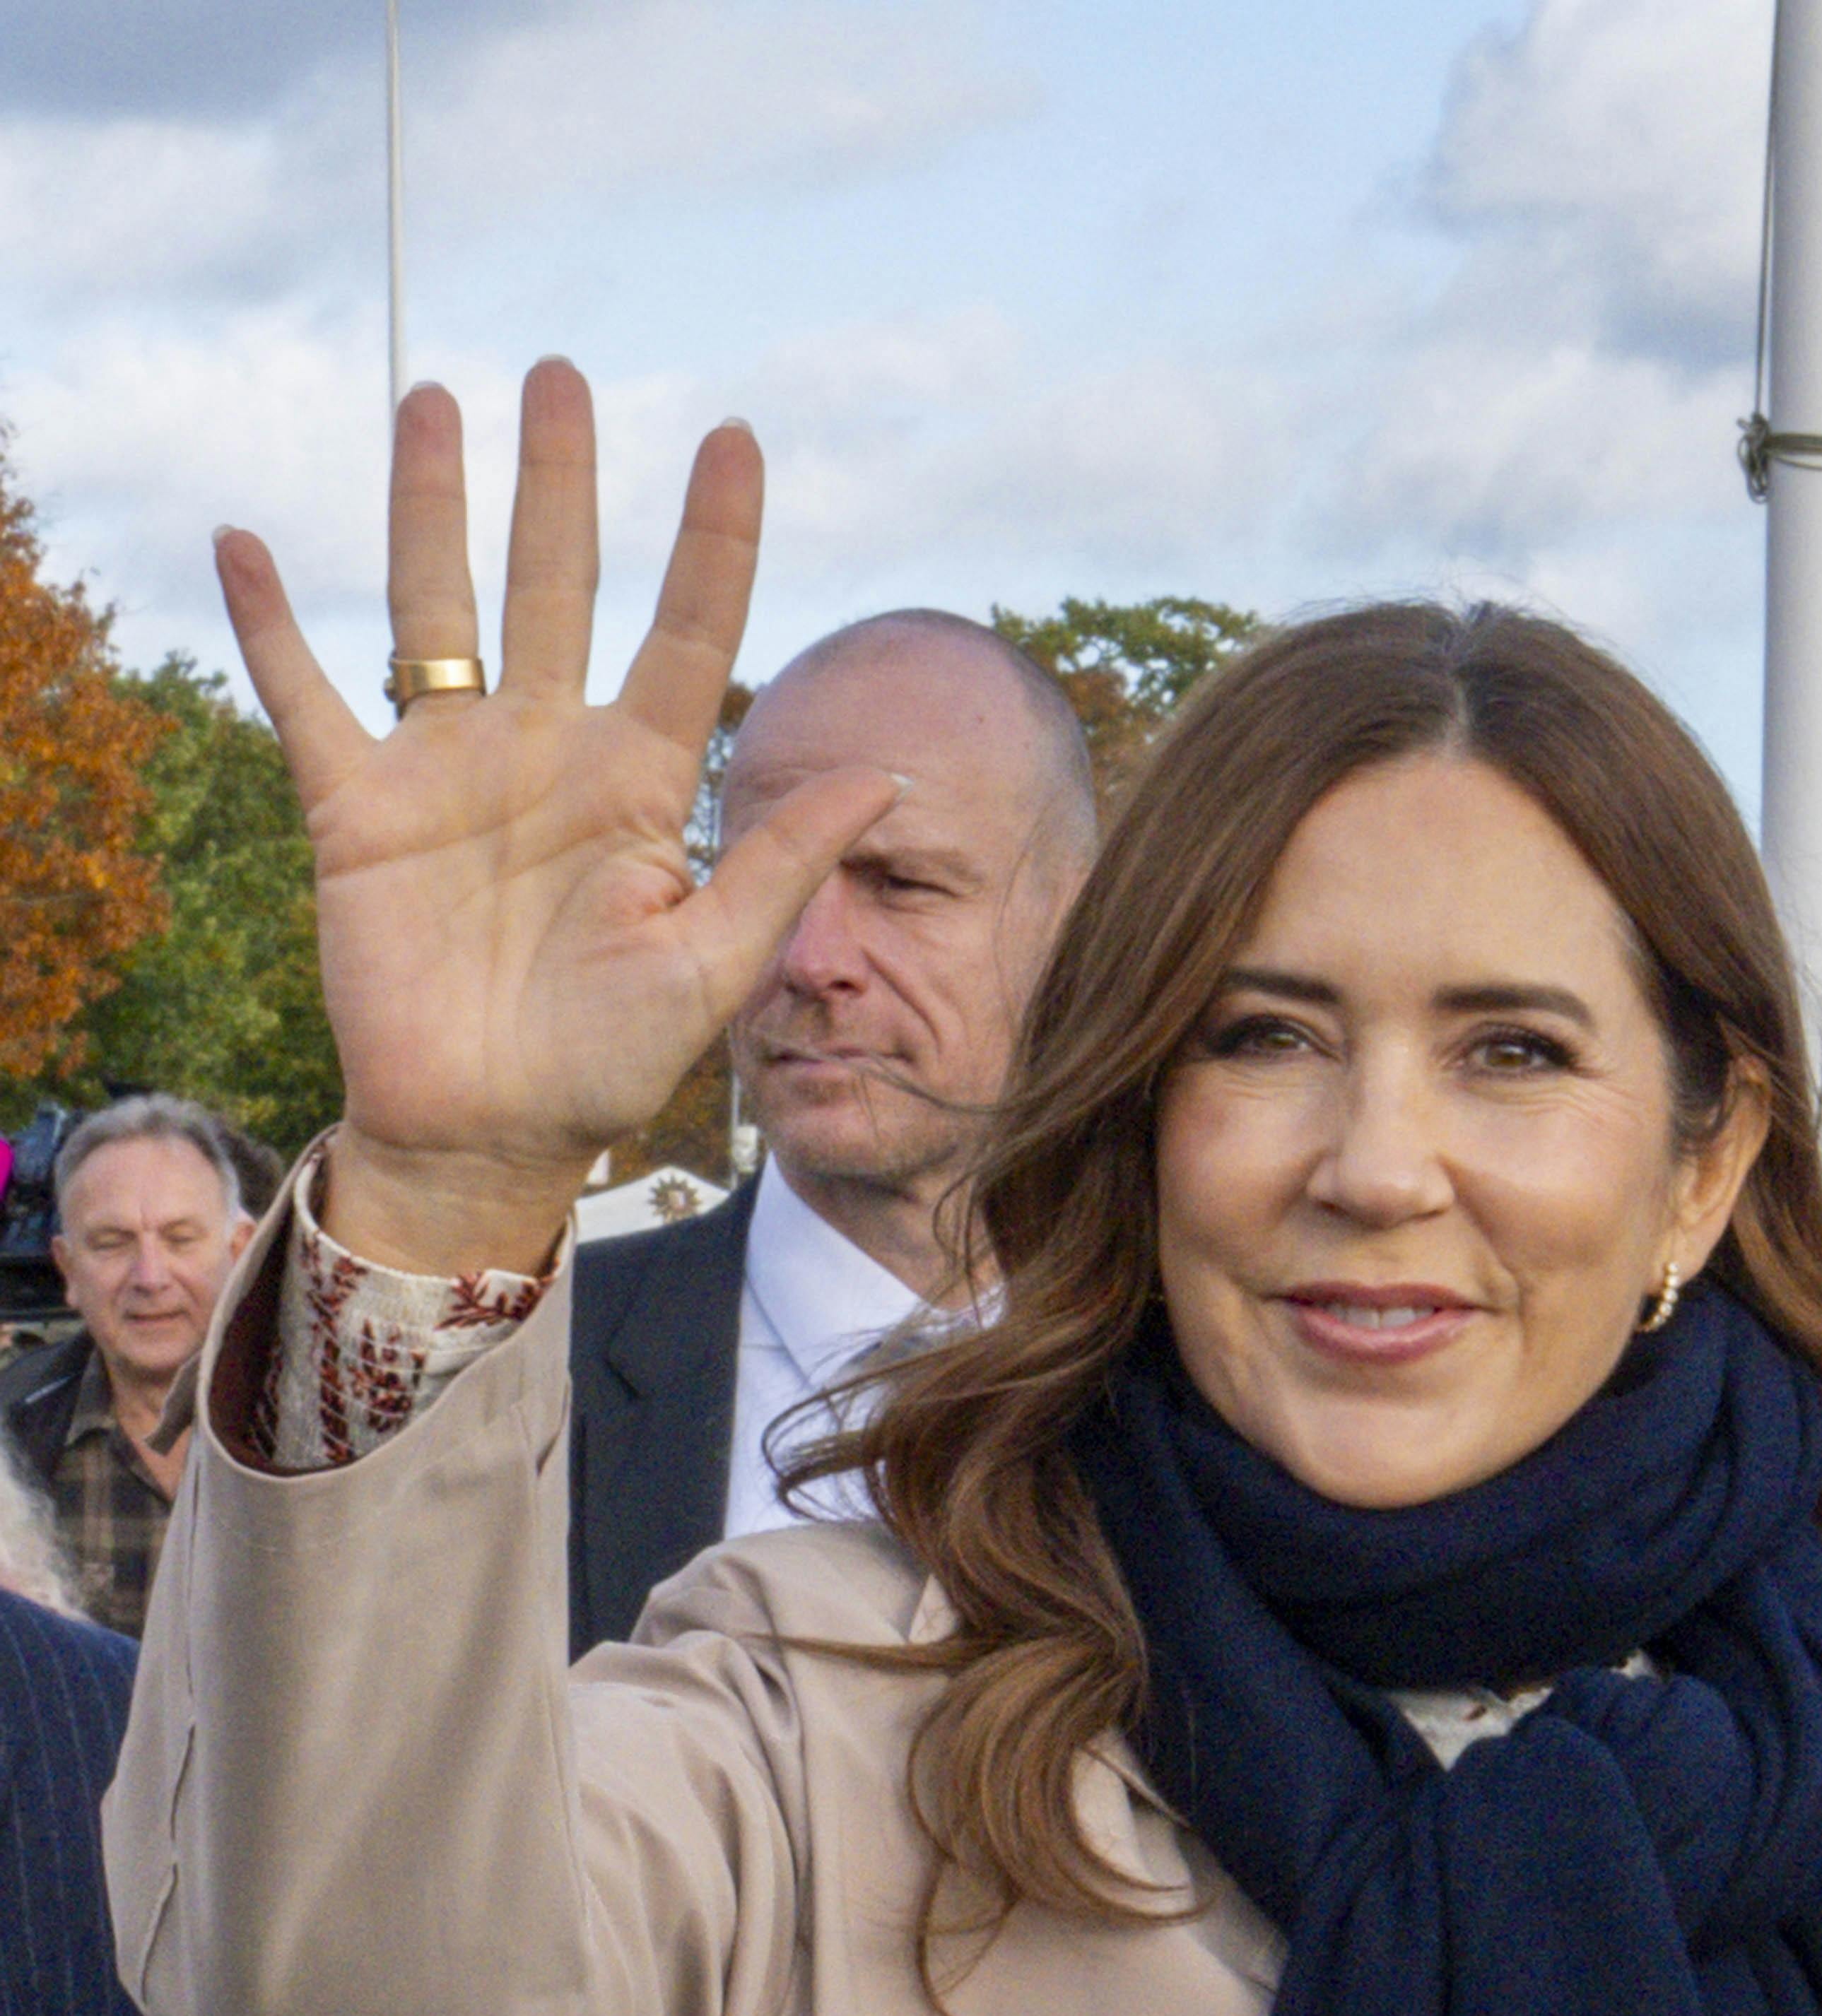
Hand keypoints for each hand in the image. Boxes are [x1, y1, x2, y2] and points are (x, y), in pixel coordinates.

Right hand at [216, 360, 897, 1274]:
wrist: (490, 1137)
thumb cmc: (606, 1065)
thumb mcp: (713, 970)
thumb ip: (782, 869)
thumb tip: (881, 778)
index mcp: (638, 783)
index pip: (688, 634)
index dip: (714, 541)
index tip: (736, 438)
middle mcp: (545, 749)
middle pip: (557, 583)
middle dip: (561, 481)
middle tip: (562, 373)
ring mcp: (448, 769)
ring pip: (437, 603)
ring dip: (431, 503)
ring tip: (434, 399)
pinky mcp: (358, 809)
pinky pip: (306, 697)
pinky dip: (269, 625)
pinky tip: (241, 543)